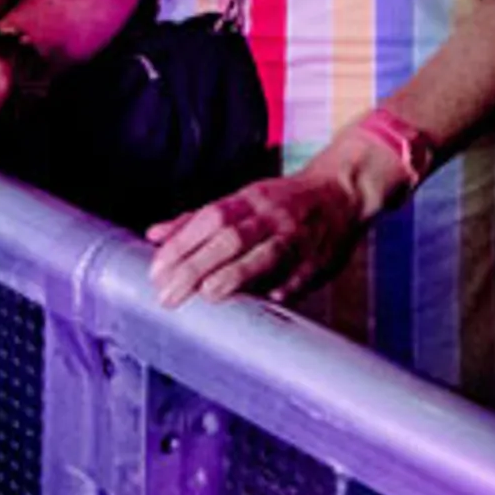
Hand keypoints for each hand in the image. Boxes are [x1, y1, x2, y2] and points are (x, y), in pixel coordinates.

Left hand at [148, 164, 367, 307]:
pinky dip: (284, 287)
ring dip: (237, 274)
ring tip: (209, 294)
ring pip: (266, 254)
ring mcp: (296, 237)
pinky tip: (267, 302)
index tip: (156, 271)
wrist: (341, 192)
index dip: (182, 244)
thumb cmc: (282, 202)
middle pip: (230, 238)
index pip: (208, 219)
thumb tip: (152, 236)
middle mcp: (270, 216)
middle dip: (197, 266)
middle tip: (168, 294)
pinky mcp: (318, 259)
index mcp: (247, 200)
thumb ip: (196, 220)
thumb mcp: (240, 202)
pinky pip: (301, 275)